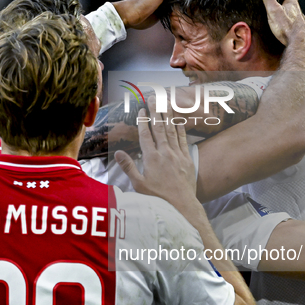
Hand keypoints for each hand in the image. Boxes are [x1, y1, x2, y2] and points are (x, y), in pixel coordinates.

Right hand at [114, 97, 197, 216]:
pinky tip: (178, 121)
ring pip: (172, 130)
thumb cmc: (158, 198)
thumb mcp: (139, 185)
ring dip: (168, 116)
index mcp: (151, 158)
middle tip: (153, 98)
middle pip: (159, 128)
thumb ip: (128, 167)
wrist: (182, 205)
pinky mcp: (187, 159)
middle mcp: (165, 153)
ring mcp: (177, 155)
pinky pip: (183, 139)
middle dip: (156, 112)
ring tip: (166, 103)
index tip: (141, 110)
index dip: (143, 121)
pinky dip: (180, 129)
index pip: (145, 135)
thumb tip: (117, 153)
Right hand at [259, 0, 304, 48]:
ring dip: (287, 15)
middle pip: (293, 4)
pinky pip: (293, 26)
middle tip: (278, 3)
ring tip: (278, 17)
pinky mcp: (298, 31)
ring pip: (293, 15)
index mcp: (292, 4)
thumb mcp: (273, 9)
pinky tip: (283, 30)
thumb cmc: (286, 26)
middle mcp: (298, 12)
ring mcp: (299, 22)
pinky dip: (288, 25)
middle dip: (286, 2)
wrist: (299, 42)